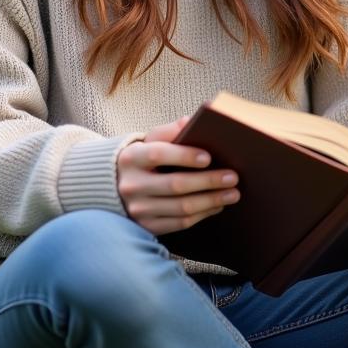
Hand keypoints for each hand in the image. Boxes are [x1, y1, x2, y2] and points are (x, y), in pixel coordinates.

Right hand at [117, 115, 240, 234]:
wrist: (114, 187)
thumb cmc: (141, 159)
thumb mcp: (148, 141)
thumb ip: (169, 131)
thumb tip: (189, 121)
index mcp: (131, 158)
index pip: (158, 154)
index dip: (184, 156)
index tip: (209, 157)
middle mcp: (132, 185)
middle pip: (175, 185)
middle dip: (208, 181)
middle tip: (232, 177)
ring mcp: (138, 209)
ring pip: (180, 207)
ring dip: (211, 201)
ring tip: (232, 193)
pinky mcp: (147, 227)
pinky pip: (179, 223)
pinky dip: (201, 215)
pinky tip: (217, 206)